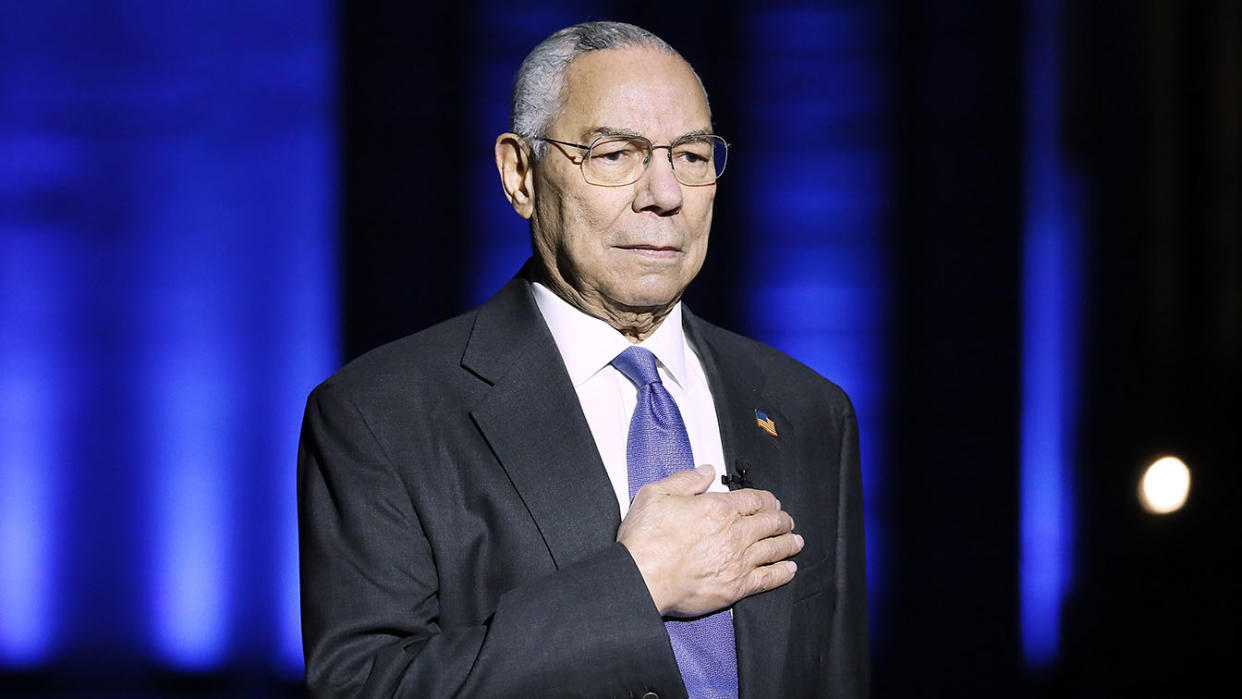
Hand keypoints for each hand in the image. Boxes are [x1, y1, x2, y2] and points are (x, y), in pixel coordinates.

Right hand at [617, 464, 803, 617]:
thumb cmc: (645, 540)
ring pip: (774, 549)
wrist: (641, 579)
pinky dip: (783, 572)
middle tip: (787, 521)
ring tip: (796, 541)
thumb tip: (706, 470)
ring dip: (789, 543)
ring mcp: (738, 561)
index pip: (755, 500)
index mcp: (718, 508)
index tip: (772, 503)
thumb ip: (686, 480)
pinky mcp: (736, 587)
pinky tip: (789, 569)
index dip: (768, 500)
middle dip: (782, 520)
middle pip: (770, 523)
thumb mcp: (656, 494)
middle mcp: (734, 533)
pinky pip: (769, 578)